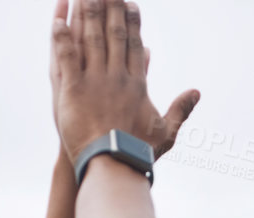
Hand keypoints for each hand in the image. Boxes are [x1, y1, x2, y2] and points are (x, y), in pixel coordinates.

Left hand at [49, 0, 199, 163]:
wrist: (113, 166)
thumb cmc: (139, 154)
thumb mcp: (166, 132)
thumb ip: (181, 109)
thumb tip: (197, 92)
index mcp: (137, 84)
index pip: (134, 45)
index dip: (131, 22)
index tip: (129, 3)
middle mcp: (117, 77)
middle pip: (114, 34)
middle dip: (110, 8)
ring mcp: (95, 81)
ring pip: (91, 39)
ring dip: (87, 13)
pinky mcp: (73, 90)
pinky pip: (66, 57)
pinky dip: (61, 37)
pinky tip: (56, 19)